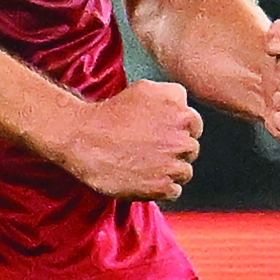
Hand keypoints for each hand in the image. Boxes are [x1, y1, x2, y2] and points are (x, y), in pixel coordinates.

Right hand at [58, 79, 202, 200]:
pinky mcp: (162, 187)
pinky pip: (174, 190)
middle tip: (151, 149)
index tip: (162, 132)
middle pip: (191, 149)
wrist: (85, 139)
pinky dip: (161, 187)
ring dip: (170, 170)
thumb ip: (170, 95)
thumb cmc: (111, 115)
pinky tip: (144, 177)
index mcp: (181, 113)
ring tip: (146, 164)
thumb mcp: (144, 88)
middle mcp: (182, 138)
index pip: (194, 125)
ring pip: (184, 171)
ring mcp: (173, 164)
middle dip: (175, 150)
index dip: (178, 129)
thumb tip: (181, 104)